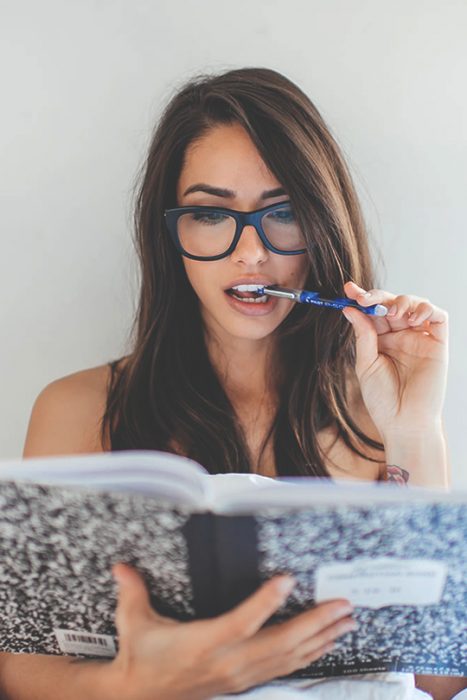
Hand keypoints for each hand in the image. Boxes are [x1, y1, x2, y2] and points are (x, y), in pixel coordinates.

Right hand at [97, 563, 355, 699]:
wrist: (140, 697)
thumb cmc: (141, 655)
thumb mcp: (133, 621)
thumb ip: (132, 591)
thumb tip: (121, 565)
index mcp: (203, 644)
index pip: (241, 623)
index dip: (266, 603)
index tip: (289, 580)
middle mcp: (228, 662)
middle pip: (280, 644)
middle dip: (316, 624)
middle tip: (343, 605)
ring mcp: (240, 675)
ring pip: (288, 658)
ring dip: (320, 639)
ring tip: (347, 621)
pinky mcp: (244, 681)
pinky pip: (284, 668)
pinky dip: (309, 655)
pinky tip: (326, 642)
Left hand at [342, 281, 448, 439]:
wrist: (403, 423)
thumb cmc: (383, 400)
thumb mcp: (366, 364)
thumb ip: (363, 335)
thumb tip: (350, 309)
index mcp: (382, 340)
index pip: (373, 312)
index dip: (362, 298)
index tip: (348, 290)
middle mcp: (401, 336)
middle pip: (393, 303)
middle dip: (378, 297)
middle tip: (365, 298)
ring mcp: (420, 339)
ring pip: (416, 304)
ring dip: (403, 301)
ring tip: (392, 313)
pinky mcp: (438, 344)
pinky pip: (438, 317)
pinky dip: (426, 309)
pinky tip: (412, 318)